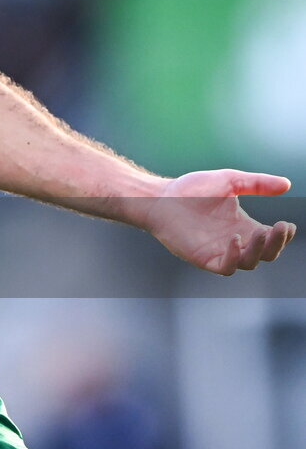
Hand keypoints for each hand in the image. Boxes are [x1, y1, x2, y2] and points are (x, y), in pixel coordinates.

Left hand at [143, 169, 295, 274]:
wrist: (160, 197)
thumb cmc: (191, 189)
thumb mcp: (229, 181)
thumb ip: (257, 183)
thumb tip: (287, 184)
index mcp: (243, 226)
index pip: (271, 238)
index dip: (283, 236)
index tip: (289, 225)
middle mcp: (235, 241)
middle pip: (266, 253)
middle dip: (277, 243)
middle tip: (282, 228)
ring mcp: (220, 251)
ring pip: (249, 262)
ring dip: (259, 250)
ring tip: (262, 233)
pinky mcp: (204, 258)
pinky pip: (226, 267)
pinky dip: (234, 256)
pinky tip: (235, 239)